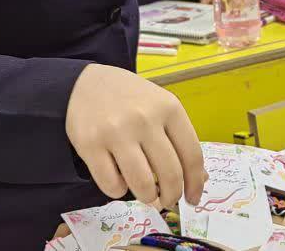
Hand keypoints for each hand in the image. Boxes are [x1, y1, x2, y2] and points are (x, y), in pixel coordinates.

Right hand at [66, 64, 207, 207]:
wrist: (85, 83)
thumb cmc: (130, 99)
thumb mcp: (162, 108)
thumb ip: (180, 140)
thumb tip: (199, 180)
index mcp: (169, 108)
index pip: (192, 155)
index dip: (195, 184)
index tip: (193, 199)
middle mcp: (145, 119)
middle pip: (170, 174)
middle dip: (172, 196)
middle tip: (168, 201)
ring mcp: (116, 132)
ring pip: (142, 185)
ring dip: (148, 198)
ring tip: (146, 194)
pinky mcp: (90, 144)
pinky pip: (112, 185)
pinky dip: (118, 191)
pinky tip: (119, 180)